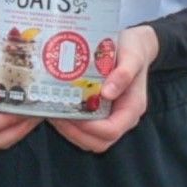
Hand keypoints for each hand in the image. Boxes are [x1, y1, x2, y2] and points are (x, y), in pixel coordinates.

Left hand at [51, 23, 157, 152]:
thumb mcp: (132, 56)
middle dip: (74, 133)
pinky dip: (70, 126)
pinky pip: (84, 130)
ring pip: (89, 140)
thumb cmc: (133, 49)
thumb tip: (107, 93)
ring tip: (53, 113)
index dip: (88, 127)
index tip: (70, 113)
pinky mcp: (100, 113)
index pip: (110, 131)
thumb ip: (123, 74)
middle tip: (56, 115)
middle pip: (98, 142)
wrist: (133, 44)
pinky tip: (57, 109)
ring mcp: (111, 116)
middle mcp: (122, 117)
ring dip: (69, 131)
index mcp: (132, 108)